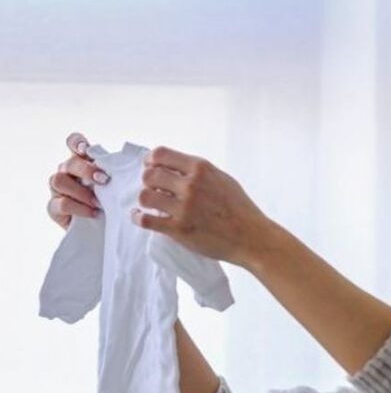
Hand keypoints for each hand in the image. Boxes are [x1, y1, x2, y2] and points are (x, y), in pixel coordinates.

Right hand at [46, 133, 110, 228]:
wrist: (102, 234)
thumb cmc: (110, 206)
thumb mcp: (115, 189)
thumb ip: (115, 175)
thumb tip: (130, 163)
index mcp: (81, 163)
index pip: (73, 143)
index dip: (76, 143)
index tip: (86, 150)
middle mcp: (66, 173)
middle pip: (69, 163)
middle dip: (86, 170)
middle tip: (104, 180)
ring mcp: (57, 190)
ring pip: (58, 180)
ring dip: (81, 191)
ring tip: (98, 202)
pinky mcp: (54, 208)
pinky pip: (61, 203)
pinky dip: (78, 208)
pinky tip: (93, 213)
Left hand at [132, 145, 274, 270]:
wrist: (251, 237)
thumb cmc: (240, 210)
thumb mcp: (222, 179)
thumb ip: (199, 173)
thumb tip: (177, 169)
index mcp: (200, 169)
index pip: (161, 155)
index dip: (150, 161)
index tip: (149, 166)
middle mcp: (190, 185)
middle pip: (150, 175)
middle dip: (148, 182)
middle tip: (153, 190)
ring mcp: (184, 208)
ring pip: (145, 197)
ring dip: (144, 200)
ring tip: (150, 205)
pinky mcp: (179, 229)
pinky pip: (146, 220)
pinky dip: (138, 218)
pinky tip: (138, 217)